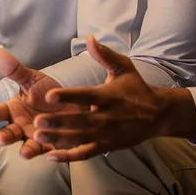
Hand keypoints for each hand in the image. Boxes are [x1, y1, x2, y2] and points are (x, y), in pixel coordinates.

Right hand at [0, 47, 73, 158]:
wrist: (75, 102)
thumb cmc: (48, 92)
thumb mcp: (32, 79)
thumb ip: (15, 69)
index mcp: (13, 110)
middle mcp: (22, 126)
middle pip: (10, 133)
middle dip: (5, 137)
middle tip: (1, 138)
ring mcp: (37, 137)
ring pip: (29, 146)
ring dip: (26, 149)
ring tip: (25, 151)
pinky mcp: (54, 145)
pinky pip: (51, 151)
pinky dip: (50, 153)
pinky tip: (50, 155)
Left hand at [31, 36, 195, 162]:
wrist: (158, 115)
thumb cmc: (136, 88)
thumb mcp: (124, 68)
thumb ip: (105, 55)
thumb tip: (89, 37)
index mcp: (110, 96)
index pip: (87, 96)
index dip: (69, 96)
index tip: (49, 95)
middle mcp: (108, 117)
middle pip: (81, 121)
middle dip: (58, 123)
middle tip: (37, 122)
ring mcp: (107, 134)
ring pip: (80, 139)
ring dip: (59, 139)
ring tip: (37, 138)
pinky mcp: (107, 146)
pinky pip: (86, 153)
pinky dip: (69, 157)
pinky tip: (51, 156)